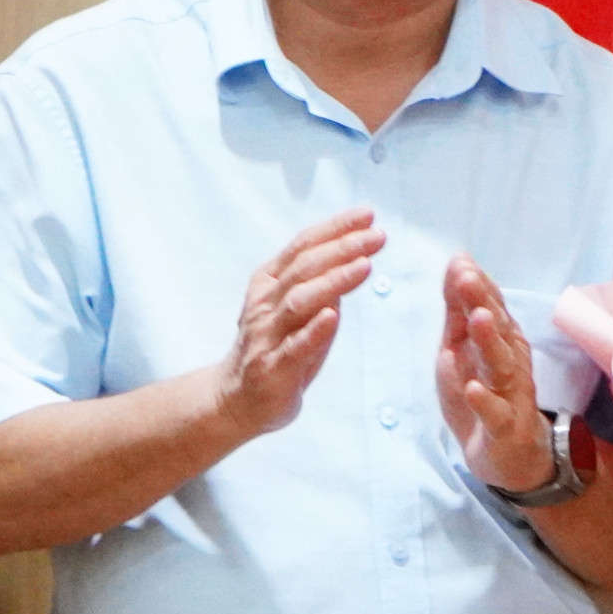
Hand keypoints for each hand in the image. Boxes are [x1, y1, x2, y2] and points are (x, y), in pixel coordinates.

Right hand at [212, 210, 379, 439]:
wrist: (236, 400)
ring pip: (299, 301)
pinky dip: (314, 330)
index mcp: (270, 282)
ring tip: (365, 266)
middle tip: (376, 235)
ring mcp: (266, 335)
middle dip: (342, 248)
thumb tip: (356, 255)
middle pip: (304, 267)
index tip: (367, 214)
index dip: (335, 228)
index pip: (304, 246)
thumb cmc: (277, 347)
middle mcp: (265, 303)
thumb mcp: (300, 309)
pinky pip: (294, 346)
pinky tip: (334, 315)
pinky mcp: (272, 368)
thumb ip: (322, 283)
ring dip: (333, 281)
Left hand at [437, 255, 556, 493]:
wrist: (511, 456)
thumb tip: (458, 261)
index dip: (477, 285)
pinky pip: (496, 413)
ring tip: (477, 319)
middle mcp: (510, 362)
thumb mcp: (462, 348)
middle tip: (466, 278)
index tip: (460, 262)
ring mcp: (510, 395)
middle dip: (483, 302)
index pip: (490, 306)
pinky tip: (473, 388)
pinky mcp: (505, 427)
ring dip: (489, 342)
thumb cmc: (485, 394)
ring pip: (501, 365)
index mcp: (501, 340)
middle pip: (498, 329)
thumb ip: (459, 310)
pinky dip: (485, 401)